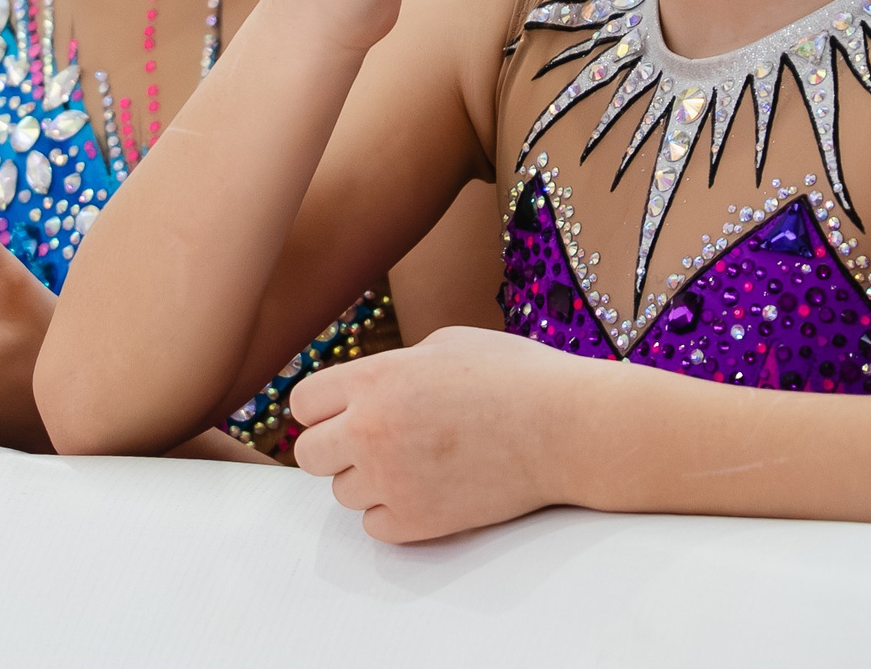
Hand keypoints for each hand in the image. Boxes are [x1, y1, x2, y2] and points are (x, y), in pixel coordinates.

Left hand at [288, 325, 579, 542]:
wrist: (567, 427)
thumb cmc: (515, 376)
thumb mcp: (445, 343)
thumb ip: (392, 366)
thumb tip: (362, 389)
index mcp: (375, 378)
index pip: (302, 404)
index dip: (325, 407)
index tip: (347, 411)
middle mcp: (371, 430)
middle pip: (309, 455)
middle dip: (337, 448)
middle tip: (374, 442)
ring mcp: (393, 480)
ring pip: (342, 494)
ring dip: (369, 481)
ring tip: (415, 463)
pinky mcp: (418, 522)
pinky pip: (375, 527)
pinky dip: (394, 514)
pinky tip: (427, 490)